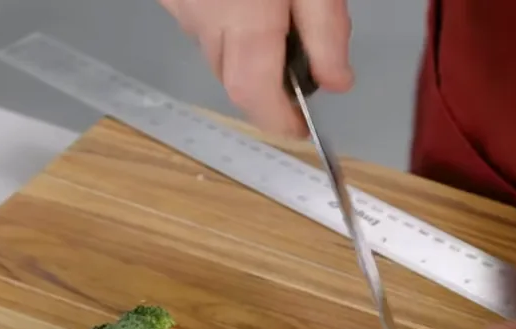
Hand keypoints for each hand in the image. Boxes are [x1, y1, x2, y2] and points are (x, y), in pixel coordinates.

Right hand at [157, 0, 352, 136]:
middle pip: (234, 78)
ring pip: (214, 51)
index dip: (278, 120)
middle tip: (297, 64)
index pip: (253, 93)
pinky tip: (243, 0)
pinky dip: (224, 23)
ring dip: (245, 50)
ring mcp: (178, 3)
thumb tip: (336, 83)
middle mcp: (202, 15)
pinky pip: (198, 24)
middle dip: (267, 85)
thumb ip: (326, 31)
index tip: (301, 128)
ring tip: (272, 15)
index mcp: (243, 15)